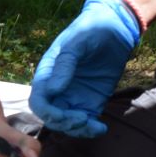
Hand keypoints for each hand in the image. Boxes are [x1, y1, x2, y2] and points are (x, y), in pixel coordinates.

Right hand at [29, 0, 140, 137]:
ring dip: (77, 129)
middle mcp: (58, 88)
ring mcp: (74, 96)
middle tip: (82, 119)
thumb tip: (53, 90)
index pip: (38, 100)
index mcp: (48, 73)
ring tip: (94, 125)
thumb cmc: (93, 28)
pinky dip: (91, 130)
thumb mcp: (78, 41)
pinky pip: (86, 122)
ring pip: (67, 123)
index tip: (62, 114)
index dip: (47, 112)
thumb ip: (65, 64)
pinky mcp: (91, 101)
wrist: (117, 26)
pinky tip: (101, 128)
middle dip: (64, 123)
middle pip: (51, 116)